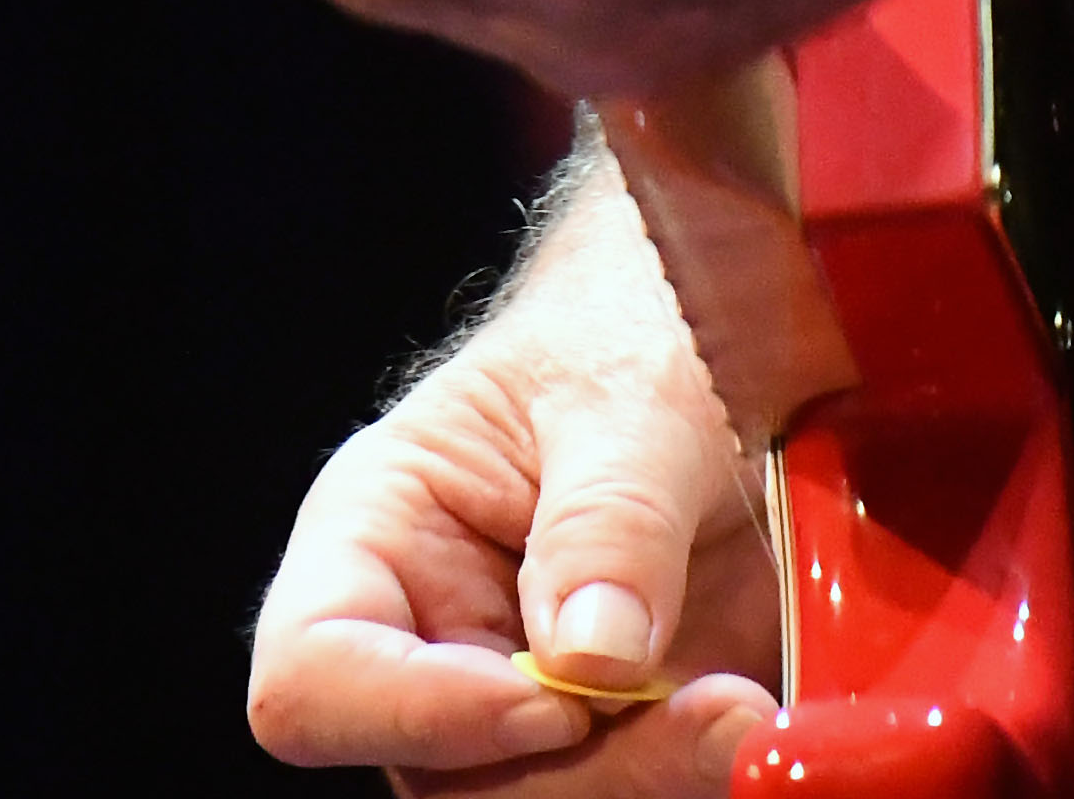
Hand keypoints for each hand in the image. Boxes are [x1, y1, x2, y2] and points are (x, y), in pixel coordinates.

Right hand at [243, 184, 782, 781]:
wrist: (728, 322)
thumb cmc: (632, 321)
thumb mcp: (630, 391)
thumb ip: (609, 515)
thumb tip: (591, 658)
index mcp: (377, 536)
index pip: (314, 676)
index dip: (411, 714)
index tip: (551, 700)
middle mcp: (434, 639)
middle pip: (443, 779)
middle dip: (577, 770)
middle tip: (708, 713)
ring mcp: (527, 699)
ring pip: (546, 797)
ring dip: (653, 777)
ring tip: (746, 710)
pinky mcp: (622, 731)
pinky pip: (641, 785)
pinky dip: (700, 773)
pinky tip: (759, 718)